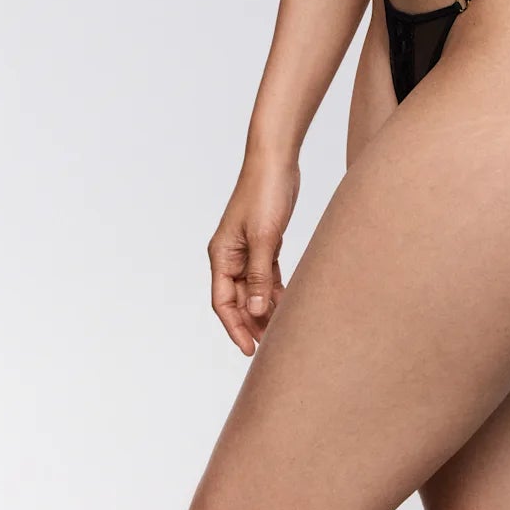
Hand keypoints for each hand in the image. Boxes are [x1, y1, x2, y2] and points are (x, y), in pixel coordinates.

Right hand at [207, 154, 299, 354]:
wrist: (276, 160)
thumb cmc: (264, 192)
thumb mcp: (264, 237)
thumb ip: (260, 275)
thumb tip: (257, 310)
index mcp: (222, 255)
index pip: (223, 301)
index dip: (234, 327)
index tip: (249, 350)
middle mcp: (231, 255)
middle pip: (239, 299)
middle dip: (252, 322)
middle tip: (271, 346)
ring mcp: (248, 249)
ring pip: (254, 288)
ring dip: (265, 308)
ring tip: (281, 330)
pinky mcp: (265, 241)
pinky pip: (267, 274)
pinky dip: (275, 290)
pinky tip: (288, 304)